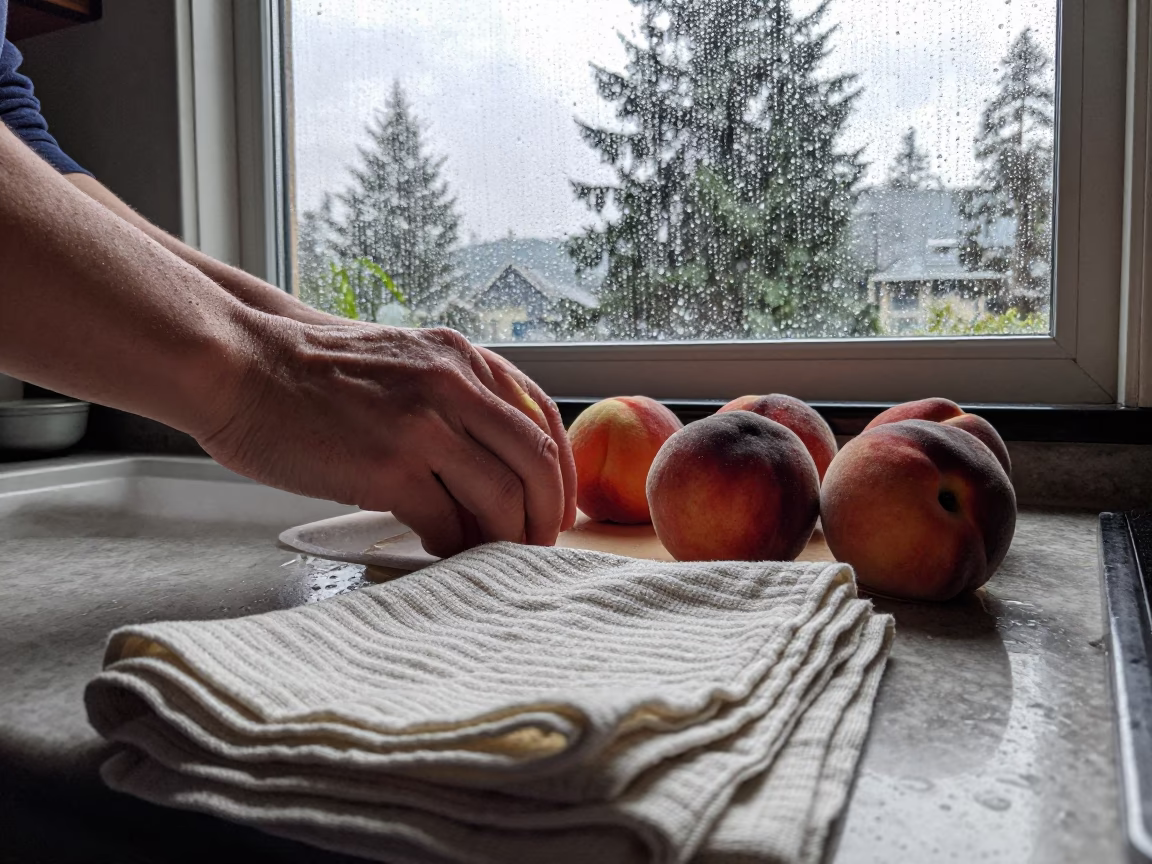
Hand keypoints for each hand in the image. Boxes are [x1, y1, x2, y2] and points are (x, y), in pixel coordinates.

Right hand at [198, 321, 576, 556]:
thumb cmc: (315, 368)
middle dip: (546, 516)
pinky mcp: (388, 467)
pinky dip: (454, 547)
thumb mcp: (405, 359)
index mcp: (463, 359)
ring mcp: (424, 426)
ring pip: (502, 498)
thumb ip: (453, 396)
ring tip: (496, 557)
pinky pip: (446, 523)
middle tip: (538, 546)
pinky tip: (443, 550)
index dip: (562, 473)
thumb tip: (491, 462)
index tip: (558, 507)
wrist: (243, 362)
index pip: (544, 419)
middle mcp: (454, 386)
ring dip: (508, 538)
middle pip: (537, 463)